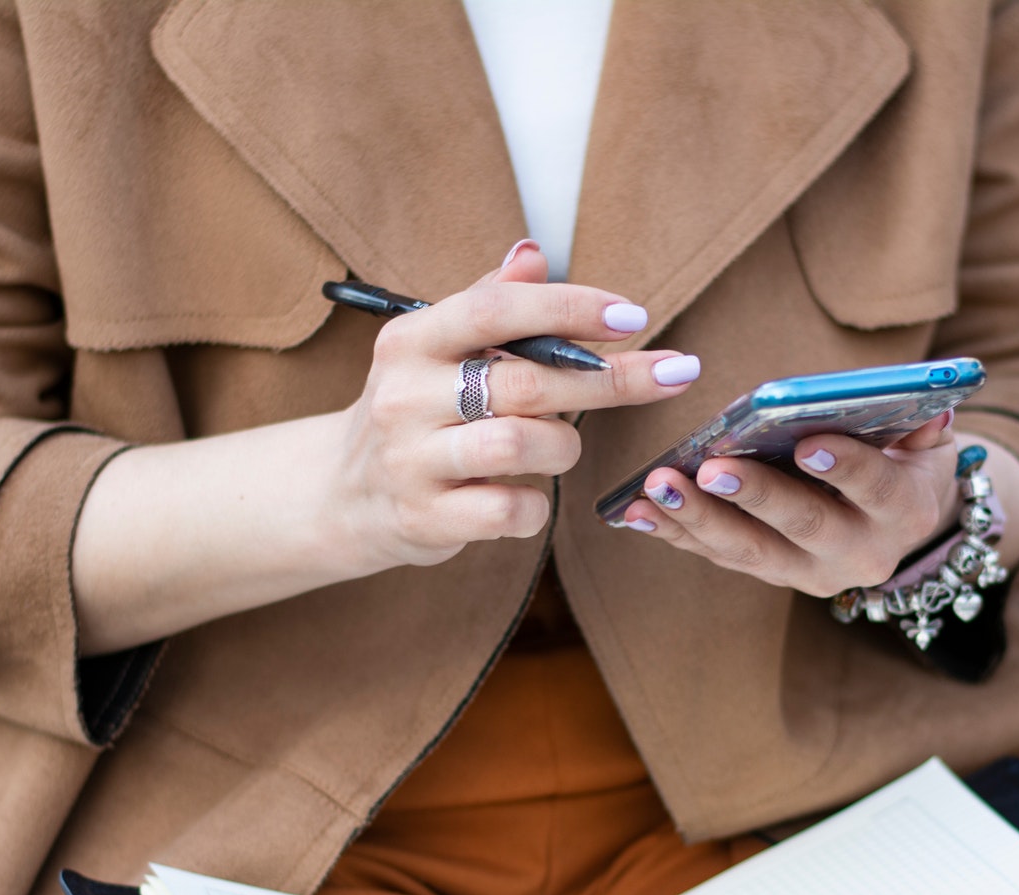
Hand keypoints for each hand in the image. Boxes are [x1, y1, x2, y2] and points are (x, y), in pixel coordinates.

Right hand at [316, 241, 701, 575]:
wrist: (345, 495)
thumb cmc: (415, 412)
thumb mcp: (436, 350)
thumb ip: (487, 303)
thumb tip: (533, 253)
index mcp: (411, 340)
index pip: (496, 310)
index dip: (569, 309)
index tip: (633, 316)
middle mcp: (405, 395)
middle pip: (526, 382)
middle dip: (610, 379)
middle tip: (674, 373)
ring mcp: (411, 460)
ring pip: (522, 446)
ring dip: (563, 447)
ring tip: (558, 447)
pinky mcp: (426, 518)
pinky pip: (513, 511)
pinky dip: (537, 505)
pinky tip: (526, 496)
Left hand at [619, 412, 960, 597]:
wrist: (900, 522)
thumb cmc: (909, 461)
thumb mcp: (930, 441)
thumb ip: (922, 420)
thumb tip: (918, 400)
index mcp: (905, 513)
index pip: (875, 489)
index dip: (844, 468)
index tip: (808, 445)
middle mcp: (859, 554)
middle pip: (803, 527)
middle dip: (753, 496)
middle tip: (709, 468)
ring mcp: (810, 571)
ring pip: (750, 551)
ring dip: (698, 518)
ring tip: (655, 486)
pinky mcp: (771, 573)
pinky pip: (719, 555)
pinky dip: (676, 532)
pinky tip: (635, 510)